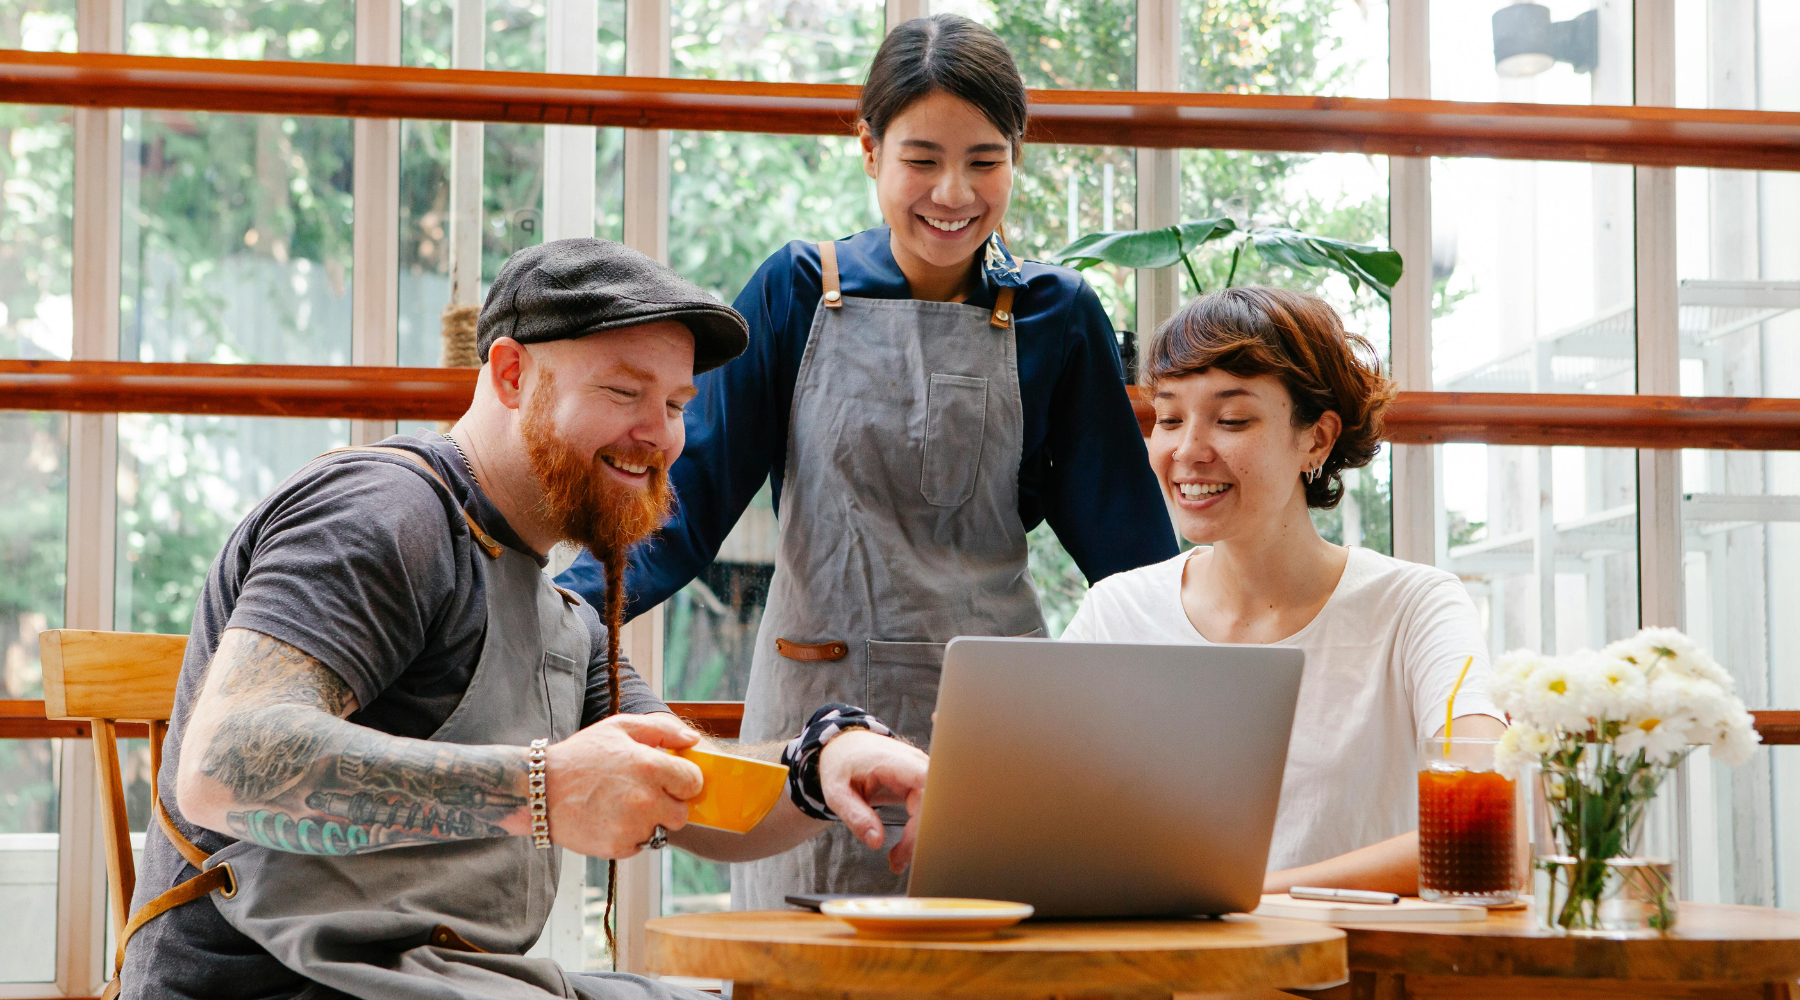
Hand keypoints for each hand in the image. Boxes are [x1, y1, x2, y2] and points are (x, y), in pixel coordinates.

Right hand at [544, 713, 703, 857]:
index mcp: (651, 766)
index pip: (693, 782)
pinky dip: (628, 836)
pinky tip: (608, 819)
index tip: (668, 779)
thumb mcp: (619, 728)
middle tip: (643, 795)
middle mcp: (647, 799)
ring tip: (620, 806)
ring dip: (648, 822)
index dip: (682, 780)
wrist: (539, 790)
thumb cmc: (580, 756)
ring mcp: (633, 826)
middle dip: (668, 805)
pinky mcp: (618, 847)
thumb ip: (662, 729)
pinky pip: (638, 845)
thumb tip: (692, 740)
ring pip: (660, 832)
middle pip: (681, 814)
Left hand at [817, 730, 928, 872]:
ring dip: (919, 836)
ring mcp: (920, 771)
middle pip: (931, 801)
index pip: (924, 782)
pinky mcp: (922, 782)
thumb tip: (876, 841)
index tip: (913, 840)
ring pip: (933, 808)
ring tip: (897, 859)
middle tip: (897, 861)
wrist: (845, 747)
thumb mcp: (835, 792)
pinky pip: (928, 808)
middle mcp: (912, 763)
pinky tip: (903, 847)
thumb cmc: (840, 766)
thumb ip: (854, 815)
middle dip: (918, 835)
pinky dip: (918, 830)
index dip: (926, 811)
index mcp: (890, 760)